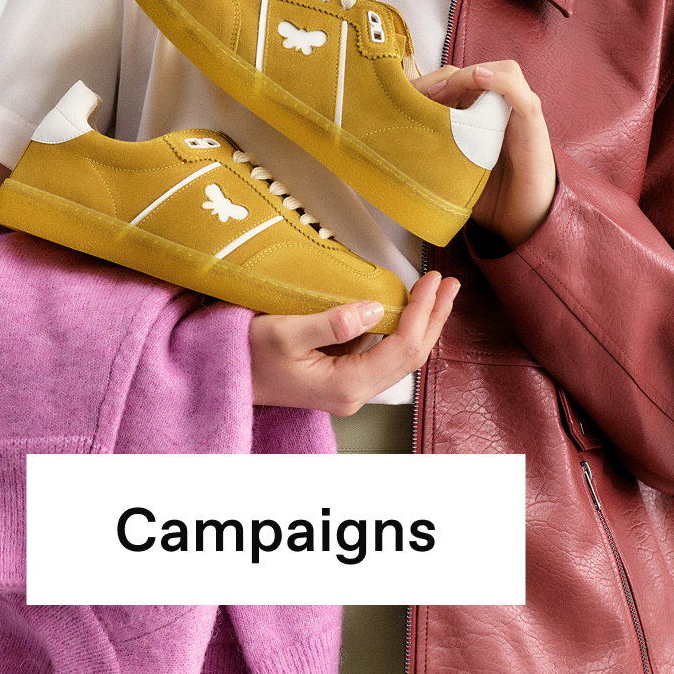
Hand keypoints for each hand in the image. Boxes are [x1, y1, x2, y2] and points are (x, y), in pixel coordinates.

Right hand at [249, 270, 459, 410]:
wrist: (223, 375)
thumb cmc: (246, 354)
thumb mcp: (285, 332)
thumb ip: (333, 322)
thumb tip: (377, 308)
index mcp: (345, 385)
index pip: (402, 347)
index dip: (423, 312)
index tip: (433, 280)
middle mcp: (354, 393)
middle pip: (411, 356)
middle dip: (434, 317)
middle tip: (449, 284)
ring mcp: (349, 388)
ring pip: (401, 356)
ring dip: (422, 324)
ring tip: (436, 293)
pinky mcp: (342, 378)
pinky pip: (383, 354)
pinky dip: (401, 329)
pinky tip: (405, 309)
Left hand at [415, 60, 556, 249]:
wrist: (520, 224)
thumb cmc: (487, 196)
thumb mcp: (451, 166)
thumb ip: (432, 148)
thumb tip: (392, 144)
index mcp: (483, 113)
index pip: (458, 79)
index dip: (430, 82)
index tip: (404, 97)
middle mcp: (504, 108)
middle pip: (475, 72)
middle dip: (443, 78)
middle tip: (417, 96)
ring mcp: (521, 115)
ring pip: (503, 72)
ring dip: (468, 76)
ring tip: (442, 94)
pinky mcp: (534, 128)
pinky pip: (522, 96)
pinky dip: (500, 82)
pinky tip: (480, 77)